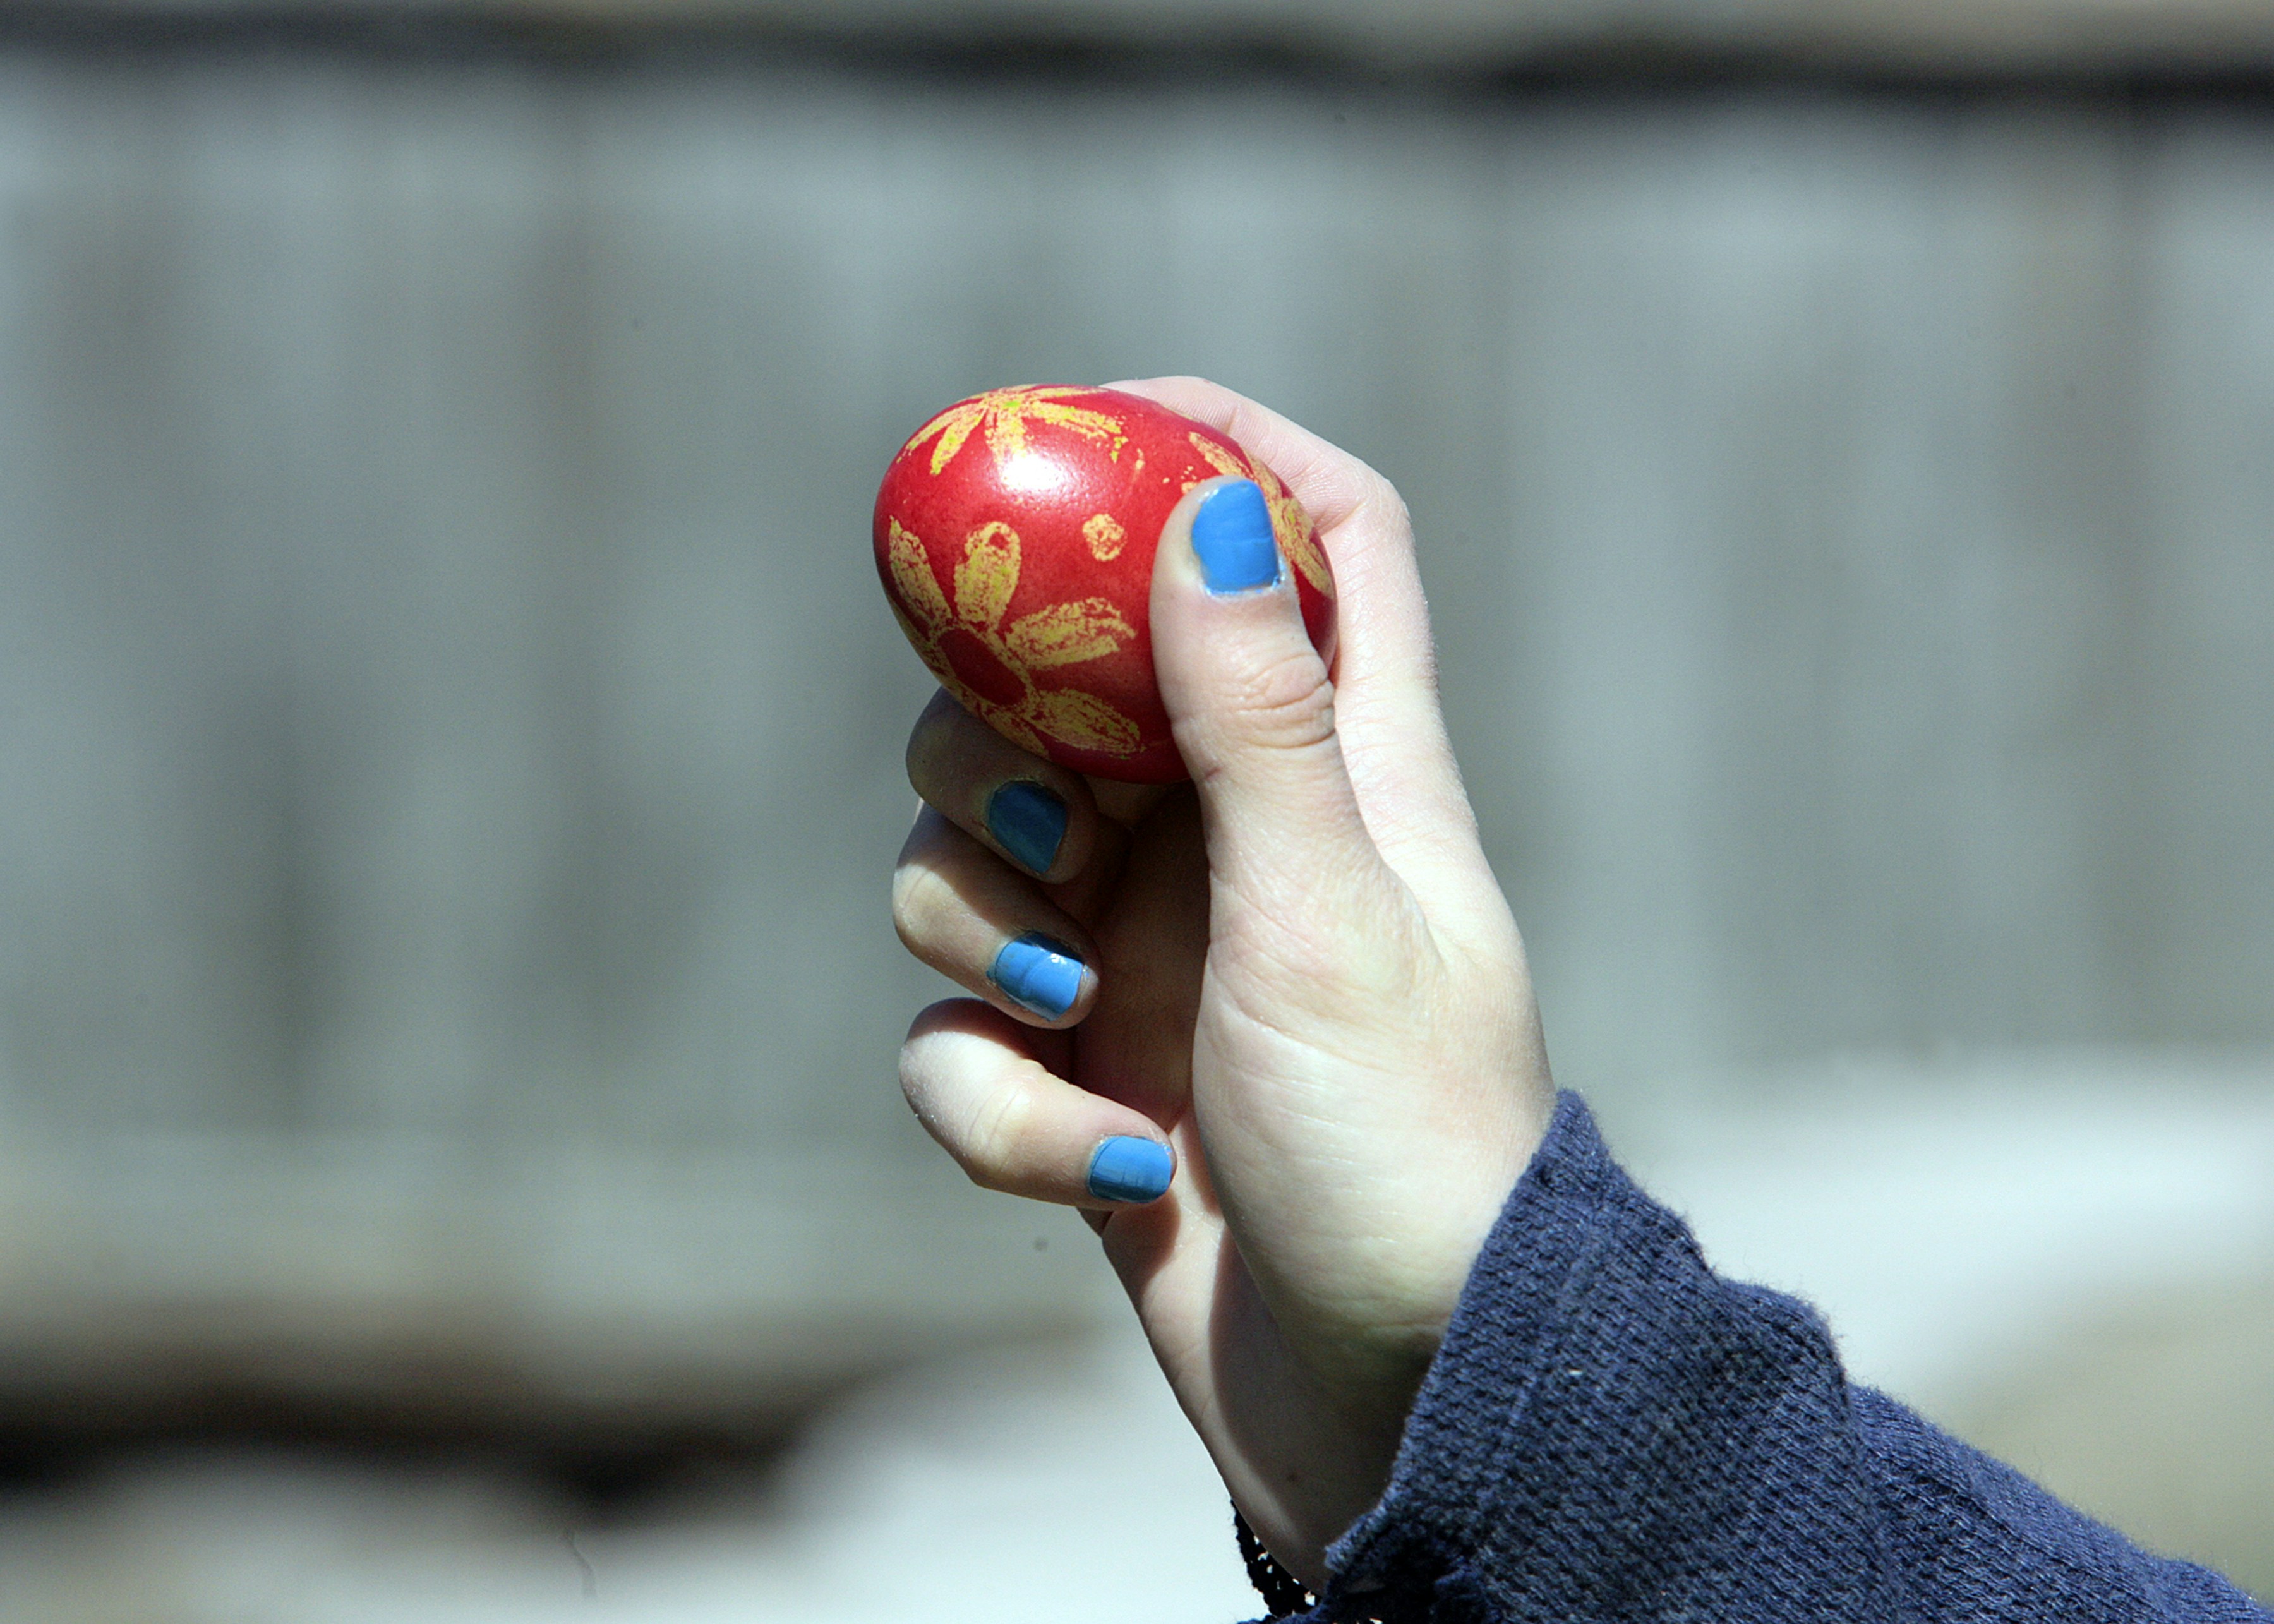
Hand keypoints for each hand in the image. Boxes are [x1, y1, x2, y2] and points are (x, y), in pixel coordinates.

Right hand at [890, 377, 1554, 1585]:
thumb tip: (1210, 513)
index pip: (1323, 538)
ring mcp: (1145, 957)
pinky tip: (1108, 1167)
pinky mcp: (1080, 1074)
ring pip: (964, 865)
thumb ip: (1253, 718)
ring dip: (976, 938)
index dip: (1227, 447)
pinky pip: (958, 1039)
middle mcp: (1230, 842)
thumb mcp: (1327, 913)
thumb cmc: (1406, 1151)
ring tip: (1081, 1019)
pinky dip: (998, 1100)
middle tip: (1053, 830)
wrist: (1396, 1402)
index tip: (1097, 415)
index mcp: (1344, 769)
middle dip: (998, 748)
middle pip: (1057, 693)